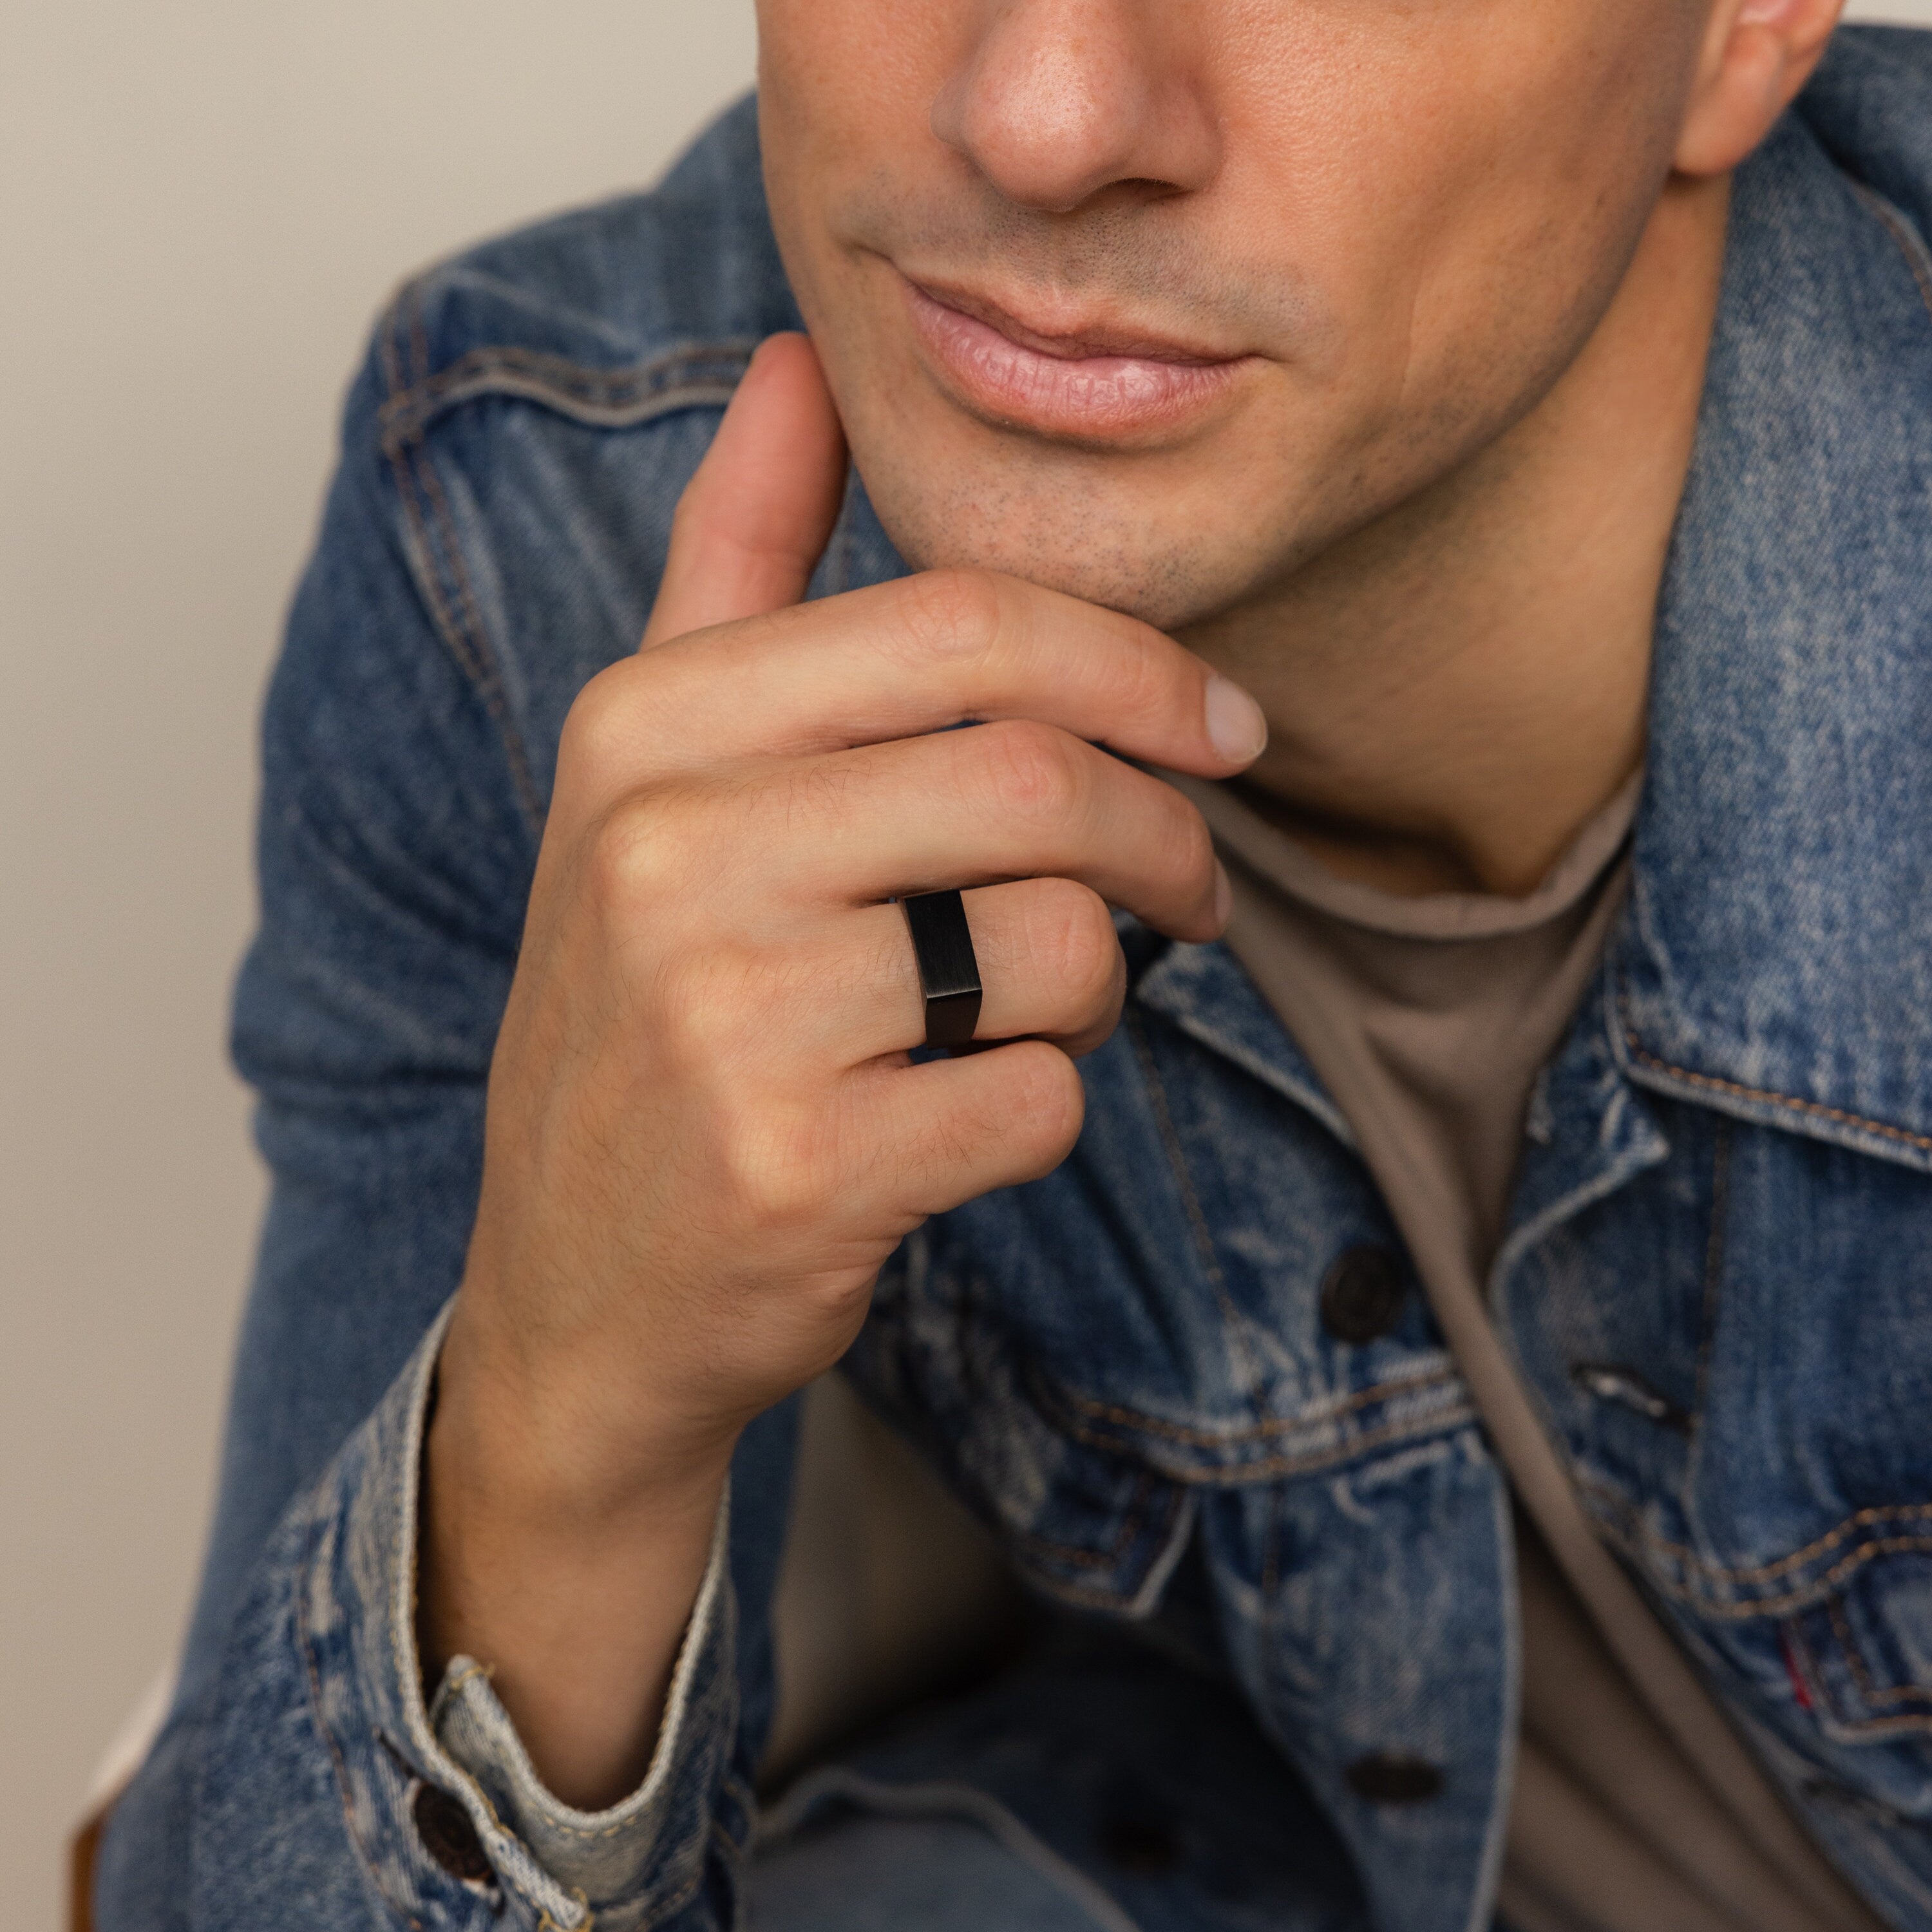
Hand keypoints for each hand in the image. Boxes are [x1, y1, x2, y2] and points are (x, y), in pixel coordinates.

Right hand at [421, 334, 1265, 1805]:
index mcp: (647, 728)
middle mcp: (668, 850)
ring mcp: (726, 1016)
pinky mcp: (795, 1169)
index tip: (1218, 724)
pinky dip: (1044, 1107)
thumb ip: (731, 565)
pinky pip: (1038, 1096)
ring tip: (1036, 1014)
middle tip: (1197, 879)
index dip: (1134, 663)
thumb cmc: (649, 1013)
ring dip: (1099, 985)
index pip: (957, 625)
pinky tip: (959, 1120)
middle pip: (1036, 780)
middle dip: (1164, 830)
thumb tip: (796, 358)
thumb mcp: (651, 779)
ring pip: (1059, 943)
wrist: (578, 1290)